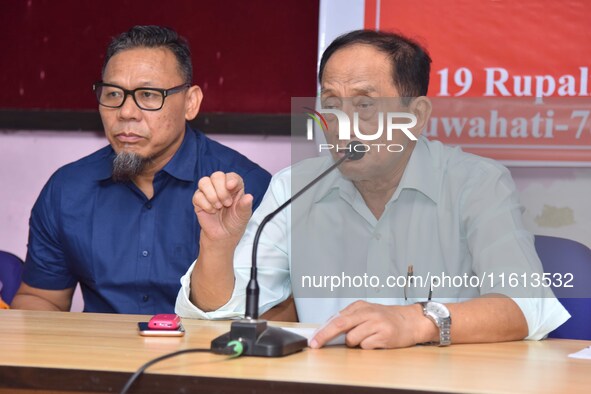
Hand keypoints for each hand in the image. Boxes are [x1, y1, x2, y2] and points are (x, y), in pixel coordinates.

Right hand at [193, 171, 252, 242]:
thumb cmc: (235, 223)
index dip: (230, 179)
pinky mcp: (198, 200)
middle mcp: (221, 187)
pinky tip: (211, 211)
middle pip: (217, 175)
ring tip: (218, 207)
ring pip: (204, 181)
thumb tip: (249, 197)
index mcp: (234, 187)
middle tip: (226, 204)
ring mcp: (208, 192)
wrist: (223, 236)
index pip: (231, 176)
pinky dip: (205, 204)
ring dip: (212, 195)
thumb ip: (245, 206)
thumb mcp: (243, 216)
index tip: (230, 186)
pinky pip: (197, 195)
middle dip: (221, 190)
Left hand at [309, 301, 431, 348]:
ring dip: (355, 343)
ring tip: (367, 337)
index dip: (322, 330)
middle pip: (340, 324)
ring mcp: (376, 323)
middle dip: (325, 335)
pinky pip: (366, 346)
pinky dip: (367, 347)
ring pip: (352, 339)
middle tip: (315, 344)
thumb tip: (327, 329)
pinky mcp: (385, 335)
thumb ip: (349, 319)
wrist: (411, 321)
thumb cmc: (386, 318)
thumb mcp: (366, 312)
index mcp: (359, 306)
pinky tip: (376, 341)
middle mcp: (367, 312)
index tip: (313, 339)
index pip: (336, 318)